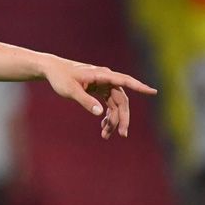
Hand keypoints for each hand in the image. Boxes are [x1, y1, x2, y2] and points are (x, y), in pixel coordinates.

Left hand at [43, 58, 157, 138]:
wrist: (52, 70)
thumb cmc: (60, 77)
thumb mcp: (70, 90)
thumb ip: (85, 101)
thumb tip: (100, 113)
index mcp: (102, 75)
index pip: (125, 81)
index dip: (139, 87)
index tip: (153, 92)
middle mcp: (106, 79)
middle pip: (121, 100)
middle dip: (122, 117)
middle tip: (122, 134)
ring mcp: (103, 84)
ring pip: (115, 104)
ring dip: (113, 119)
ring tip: (105, 135)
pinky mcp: (99, 89)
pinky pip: (108, 104)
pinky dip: (107, 115)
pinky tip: (103, 126)